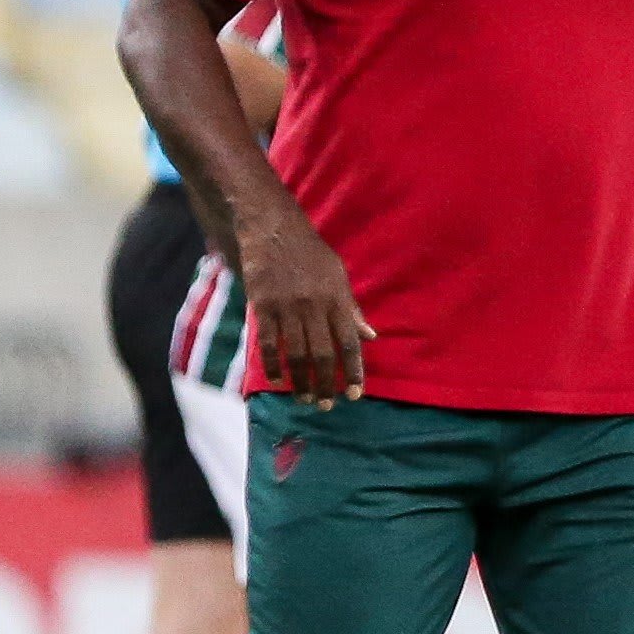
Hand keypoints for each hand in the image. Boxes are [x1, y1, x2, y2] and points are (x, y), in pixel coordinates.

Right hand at [238, 199, 371, 407]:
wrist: (273, 228)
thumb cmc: (310, 254)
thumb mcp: (339, 276)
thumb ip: (352, 309)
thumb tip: (371, 337)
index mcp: (337, 299)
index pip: (350, 343)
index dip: (354, 371)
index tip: (355, 394)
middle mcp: (314, 306)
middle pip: (323, 355)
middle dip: (326, 384)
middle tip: (326, 405)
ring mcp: (287, 307)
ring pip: (296, 354)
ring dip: (301, 381)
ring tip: (305, 399)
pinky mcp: (263, 306)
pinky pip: (269, 343)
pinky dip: (273, 365)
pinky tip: (277, 380)